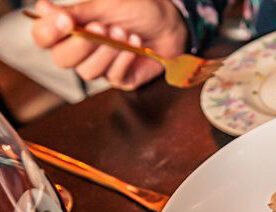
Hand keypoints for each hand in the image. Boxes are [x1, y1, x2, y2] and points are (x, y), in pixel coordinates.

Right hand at [31, 0, 188, 89]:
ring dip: (107, 50)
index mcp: (71, 29)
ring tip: (124, 33)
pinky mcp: (121, 79)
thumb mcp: (106, 5)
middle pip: (62, 60)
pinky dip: (124, 59)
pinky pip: (114, 76)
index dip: (48, 32)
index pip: (44, 37)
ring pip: (88, 72)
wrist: (170, 24)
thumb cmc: (138, 9)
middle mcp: (81, 51)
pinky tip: (135, 44)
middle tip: (102, 27)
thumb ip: (77, 12)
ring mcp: (101, 67)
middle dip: (81, 45)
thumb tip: (43, 9)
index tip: (65, 20)